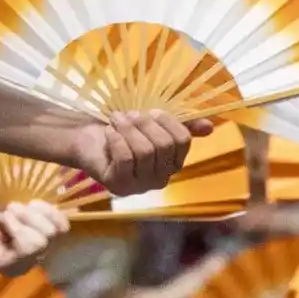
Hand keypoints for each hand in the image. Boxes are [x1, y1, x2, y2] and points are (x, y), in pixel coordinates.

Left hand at [53, 109, 200, 204]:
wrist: (88, 140)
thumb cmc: (124, 131)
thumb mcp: (153, 124)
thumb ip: (182, 125)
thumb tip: (210, 126)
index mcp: (173, 163)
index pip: (182, 140)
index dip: (168, 121)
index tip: (151, 111)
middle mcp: (160, 179)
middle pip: (164, 145)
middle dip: (145, 123)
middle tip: (129, 114)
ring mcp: (139, 186)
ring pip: (144, 151)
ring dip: (128, 128)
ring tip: (116, 119)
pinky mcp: (118, 185)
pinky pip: (125, 158)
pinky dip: (116, 139)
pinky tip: (109, 132)